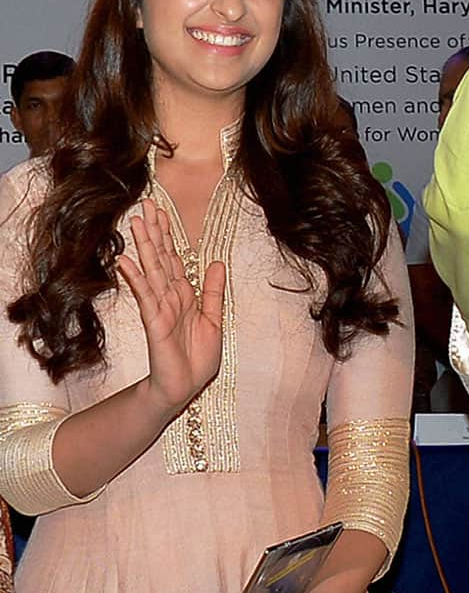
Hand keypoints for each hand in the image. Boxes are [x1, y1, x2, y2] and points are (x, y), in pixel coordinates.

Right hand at [116, 199, 224, 412]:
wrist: (184, 387)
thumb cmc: (197, 357)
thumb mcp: (214, 318)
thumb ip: (214, 291)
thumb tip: (218, 262)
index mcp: (185, 294)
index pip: (174, 258)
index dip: (169, 235)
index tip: (161, 211)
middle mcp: (170, 296)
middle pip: (161, 258)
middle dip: (155, 232)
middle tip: (146, 205)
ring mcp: (160, 308)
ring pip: (152, 271)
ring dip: (145, 247)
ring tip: (136, 223)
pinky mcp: (155, 322)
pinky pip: (146, 296)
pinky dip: (137, 278)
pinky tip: (127, 261)